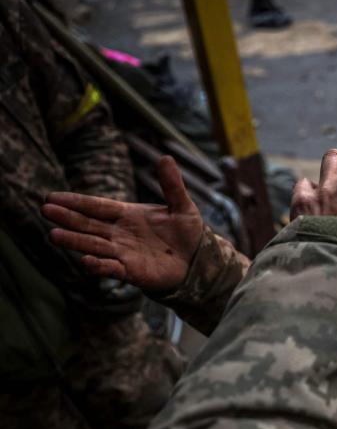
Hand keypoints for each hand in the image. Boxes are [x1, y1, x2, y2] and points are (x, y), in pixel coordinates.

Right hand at [42, 156, 203, 290]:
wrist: (199, 260)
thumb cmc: (187, 232)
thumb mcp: (182, 206)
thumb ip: (172, 185)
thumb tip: (165, 157)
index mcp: (127, 215)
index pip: (97, 206)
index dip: (76, 202)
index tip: (52, 197)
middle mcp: (119, 233)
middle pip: (89, 225)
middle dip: (68, 218)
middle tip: (46, 210)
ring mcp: (123, 253)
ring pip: (94, 245)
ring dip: (75, 241)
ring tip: (54, 235)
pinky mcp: (132, 271)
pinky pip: (112, 269)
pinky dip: (99, 266)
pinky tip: (85, 261)